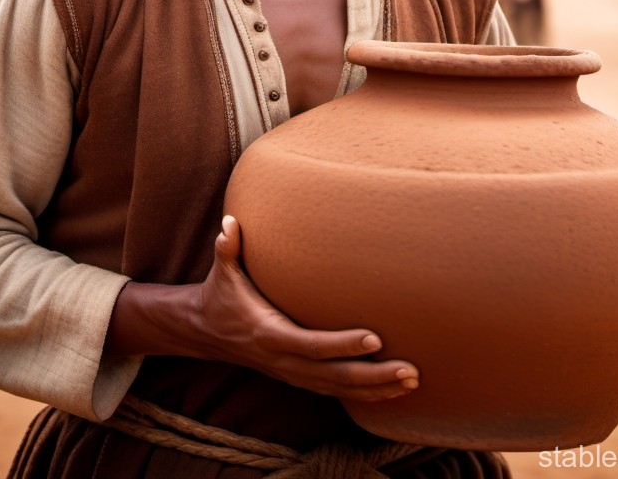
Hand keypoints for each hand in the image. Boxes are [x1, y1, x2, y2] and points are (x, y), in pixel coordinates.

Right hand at [197, 216, 419, 401]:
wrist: (204, 333)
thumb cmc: (220, 296)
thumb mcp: (223, 272)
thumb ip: (228, 249)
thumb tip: (229, 223)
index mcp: (270, 335)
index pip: (313, 345)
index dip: (344, 345)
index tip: (376, 338)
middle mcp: (284, 361)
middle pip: (334, 376)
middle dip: (374, 376)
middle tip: (410, 370)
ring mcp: (292, 374)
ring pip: (339, 389)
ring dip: (376, 388)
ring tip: (412, 381)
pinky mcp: (298, 378)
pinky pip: (334, 391)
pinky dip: (364, 394)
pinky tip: (392, 391)